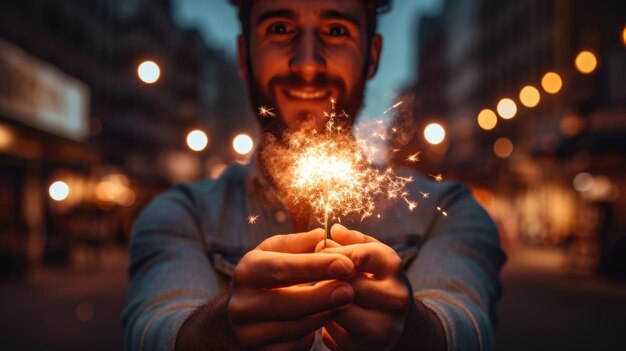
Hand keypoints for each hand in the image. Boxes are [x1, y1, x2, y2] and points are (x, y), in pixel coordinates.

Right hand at [228, 228, 355, 349]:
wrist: (243, 313)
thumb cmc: (266, 275)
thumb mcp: (275, 253)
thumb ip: (298, 244)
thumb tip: (322, 235)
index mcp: (246, 272)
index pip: (281, 269)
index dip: (315, 267)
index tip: (346, 264)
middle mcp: (241, 304)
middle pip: (285, 303)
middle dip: (322, 297)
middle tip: (350, 290)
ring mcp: (247, 333)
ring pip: (292, 329)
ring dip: (322, 317)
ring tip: (343, 304)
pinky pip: (292, 347)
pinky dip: (310, 336)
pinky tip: (322, 321)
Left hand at [320, 224, 414, 350]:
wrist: (396, 319)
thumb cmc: (375, 278)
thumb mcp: (369, 253)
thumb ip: (351, 241)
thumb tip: (333, 230)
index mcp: (393, 266)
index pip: (356, 256)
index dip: (329, 255)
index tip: (313, 254)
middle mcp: (396, 297)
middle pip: (345, 285)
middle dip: (323, 280)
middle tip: (308, 277)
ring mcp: (386, 327)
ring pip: (337, 312)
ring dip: (322, 304)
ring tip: (317, 296)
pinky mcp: (372, 349)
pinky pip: (334, 335)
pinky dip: (325, 326)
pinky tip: (326, 317)